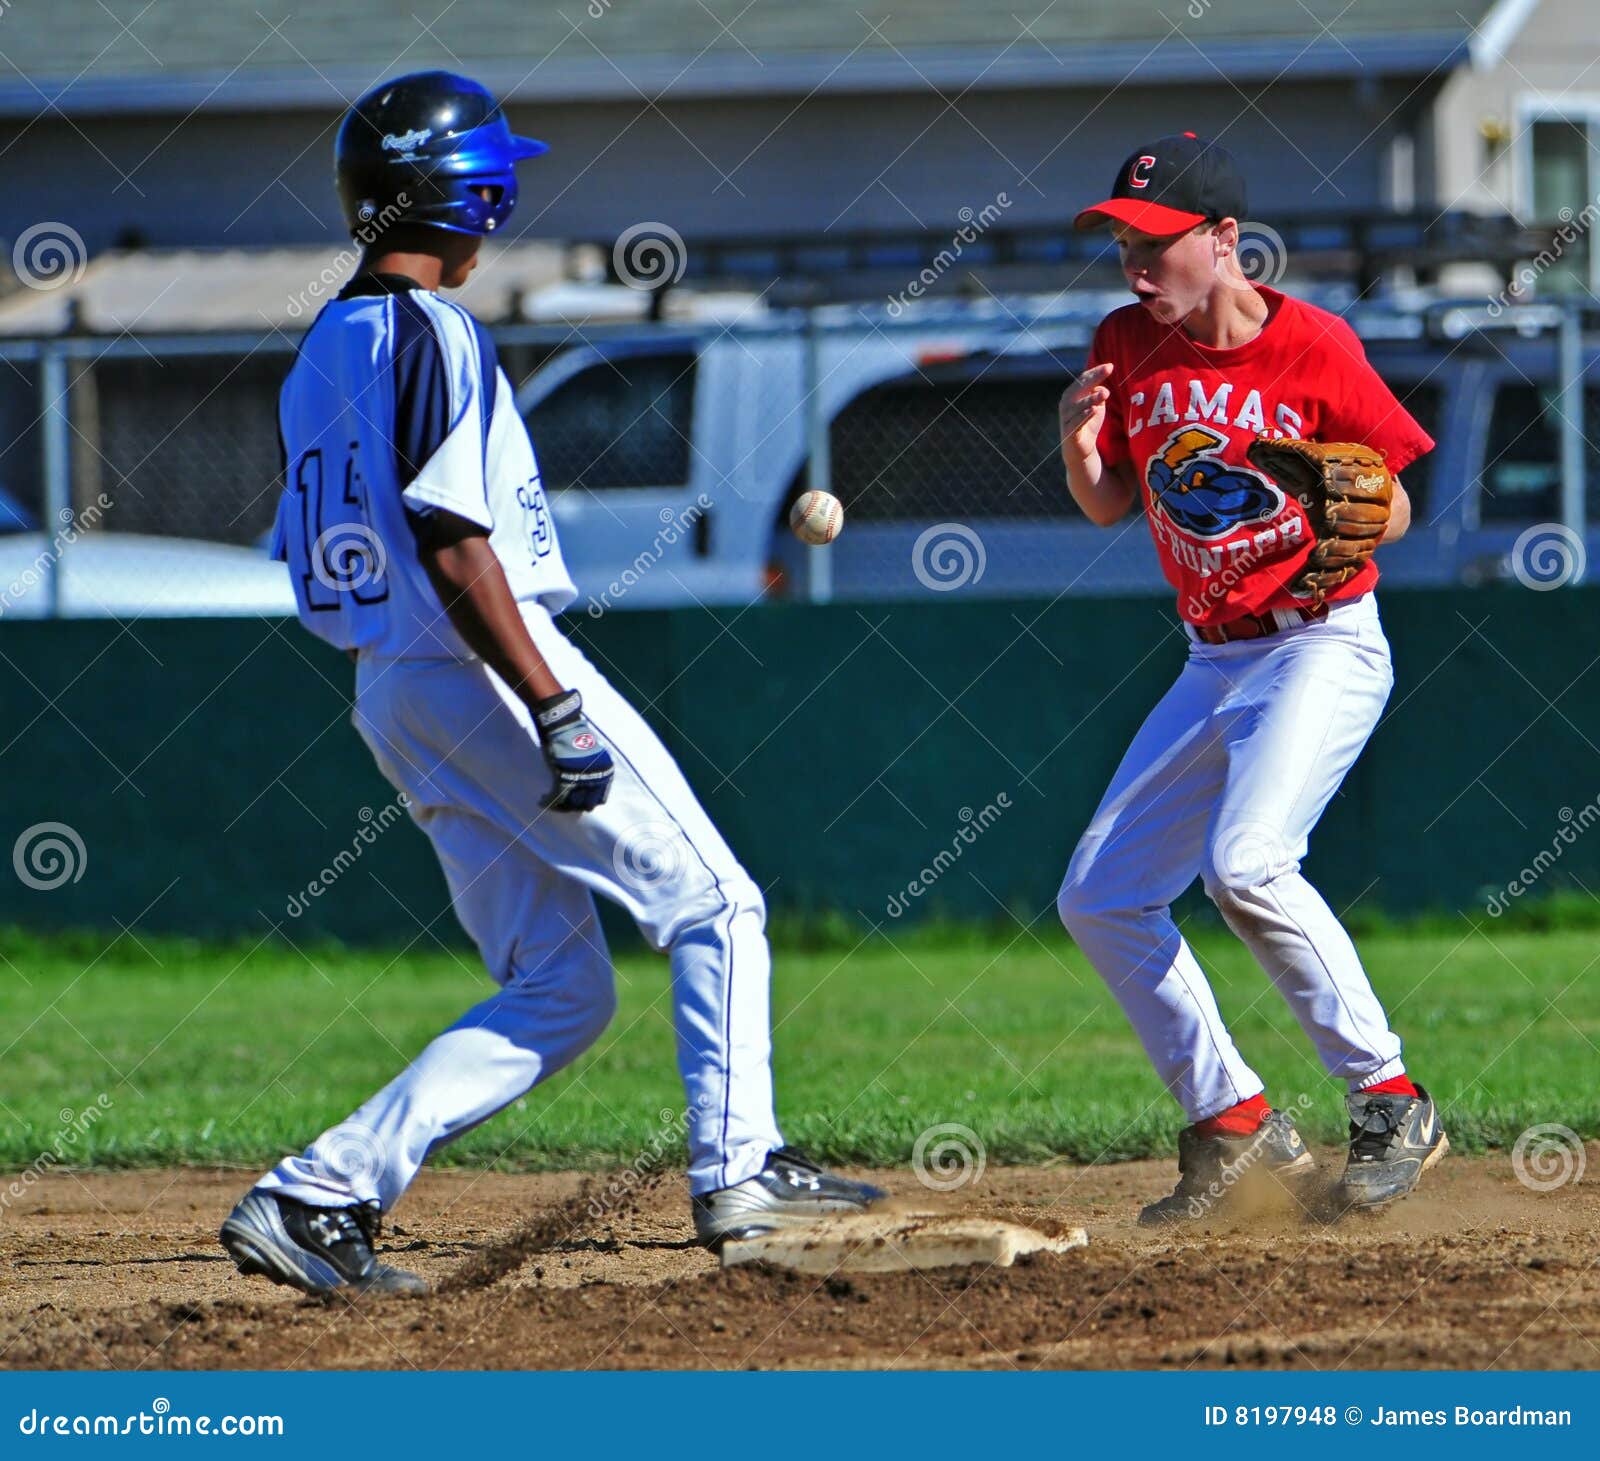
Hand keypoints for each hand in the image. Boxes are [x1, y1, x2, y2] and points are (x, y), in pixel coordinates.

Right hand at [532, 690, 613, 812]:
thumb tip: (589, 786)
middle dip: (575, 806)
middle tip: (564, 805)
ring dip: (561, 806)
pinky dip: (549, 802)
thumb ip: (594, 771)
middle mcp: (596, 778)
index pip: (600, 798)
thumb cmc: (577, 738)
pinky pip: (556, 798)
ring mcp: (581, 780)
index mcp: (606, 773)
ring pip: (571, 805)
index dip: (587, 801)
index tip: (577, 801)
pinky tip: (542, 801)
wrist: (564, 727)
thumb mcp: (594, 756)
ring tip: (551, 802)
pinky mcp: (564, 779)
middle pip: (587, 804)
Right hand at [1059, 362, 1113, 462]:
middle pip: (1080, 388)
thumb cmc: (1088, 423)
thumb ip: (1098, 394)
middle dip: (1094, 378)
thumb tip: (1102, 387)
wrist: (1080, 449)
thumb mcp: (1096, 405)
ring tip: (1105, 393)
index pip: (1083, 379)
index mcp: (1072, 394)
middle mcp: (1066, 404)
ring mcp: (1066, 418)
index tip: (1110, 366)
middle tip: (1108, 370)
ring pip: (1078, 405)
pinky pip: (1076, 422)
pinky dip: (1084, 416)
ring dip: (1091, 398)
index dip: (1095, 372)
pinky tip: (1093, 410)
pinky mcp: (1069, 432)